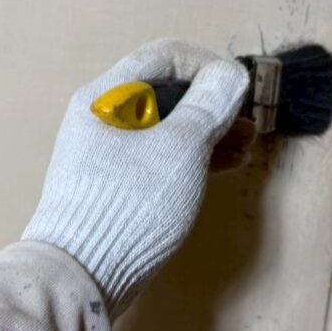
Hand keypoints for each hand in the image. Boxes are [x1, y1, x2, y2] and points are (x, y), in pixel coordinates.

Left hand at [22, 39, 249, 318]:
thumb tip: (231, 73)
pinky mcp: (118, 184)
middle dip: (213, 101)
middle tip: (250, 118)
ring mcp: (109, 153)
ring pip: (168, 126)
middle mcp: (104, 117)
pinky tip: (228, 164)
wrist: (81, 275)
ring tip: (248, 144)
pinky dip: (194, 156)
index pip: (164, 56)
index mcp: (107, 96)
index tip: (240, 86)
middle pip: (167, 91)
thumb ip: (208, 105)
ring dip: (210, 130)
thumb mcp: (180, 149)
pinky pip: (162, 156)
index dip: (208, 64)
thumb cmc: (130, 203)